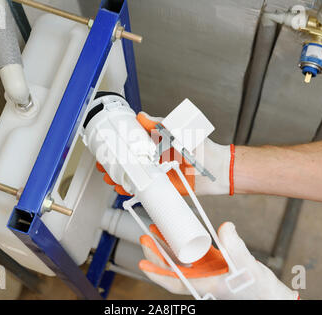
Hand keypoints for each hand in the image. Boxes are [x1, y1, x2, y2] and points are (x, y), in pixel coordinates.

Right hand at [97, 111, 234, 195]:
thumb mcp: (180, 130)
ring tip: (109, 178)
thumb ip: (160, 124)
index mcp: (157, 143)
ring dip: (119, 177)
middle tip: (102, 164)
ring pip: (133, 176)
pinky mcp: (162, 187)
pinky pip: (144, 189)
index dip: (117, 145)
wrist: (218, 169)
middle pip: (129, 161)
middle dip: (113, 163)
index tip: (105, 146)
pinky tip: (123, 190)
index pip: (132, 143)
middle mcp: (155, 158)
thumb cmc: (202, 147)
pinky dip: (132, 190)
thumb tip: (142, 117)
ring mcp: (157, 173)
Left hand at [139, 222, 298, 299]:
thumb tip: (226, 228)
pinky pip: (195, 254)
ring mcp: (208, 273)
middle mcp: (202, 280)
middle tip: (146, 237)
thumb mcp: (246, 268)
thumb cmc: (259, 292)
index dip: (156, 273)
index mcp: (205, 285)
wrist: (273, 297)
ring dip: (169, 246)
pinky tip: (181, 232)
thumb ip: (235, 248)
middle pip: (172, 268)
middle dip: (157, 254)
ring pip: (181, 260)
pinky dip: (187, 244)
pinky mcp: (216, 266)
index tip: (142, 263)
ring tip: (158, 231)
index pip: (173, 282)